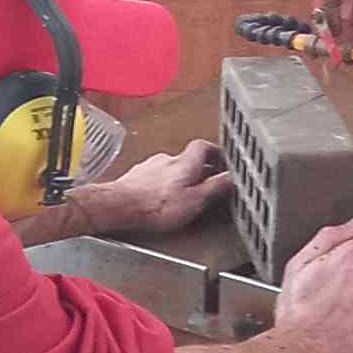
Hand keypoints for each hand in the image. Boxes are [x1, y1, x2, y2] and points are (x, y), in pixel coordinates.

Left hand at [107, 139, 232, 232]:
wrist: (119, 206)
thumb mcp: (196, 200)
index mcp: (185, 162)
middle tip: (206, 181)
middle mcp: (166, 159)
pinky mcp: (136, 177)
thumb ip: (216, 187)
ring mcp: (149, 167)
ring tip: (184, 193)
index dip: (214, 152)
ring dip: (179, 178)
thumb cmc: (155, 205)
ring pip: (170, 168)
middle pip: (187, 158)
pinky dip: (162, 185)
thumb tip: (233, 177)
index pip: (203, 146)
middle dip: (198, 169)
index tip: (222, 160)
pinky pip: (154, 177)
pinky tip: (162, 198)